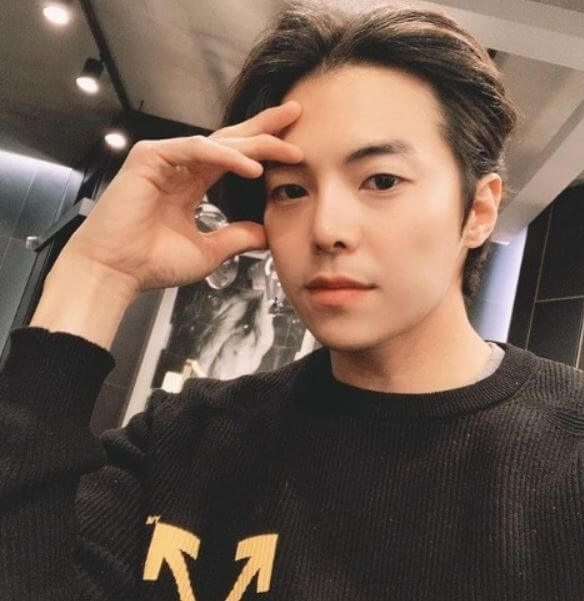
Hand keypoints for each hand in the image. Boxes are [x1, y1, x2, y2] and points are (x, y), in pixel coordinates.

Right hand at [58, 101, 302, 295]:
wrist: (116, 273)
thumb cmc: (152, 263)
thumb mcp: (209, 251)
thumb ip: (236, 237)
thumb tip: (266, 234)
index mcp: (191, 184)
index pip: (233, 157)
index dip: (264, 148)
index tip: (295, 148)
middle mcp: (180, 167)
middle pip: (230, 139)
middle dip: (265, 127)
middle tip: (296, 113)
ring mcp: (164, 159)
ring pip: (218, 142)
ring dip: (255, 143)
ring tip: (288, 148)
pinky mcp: (149, 158)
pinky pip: (195, 150)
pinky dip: (225, 157)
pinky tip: (252, 168)